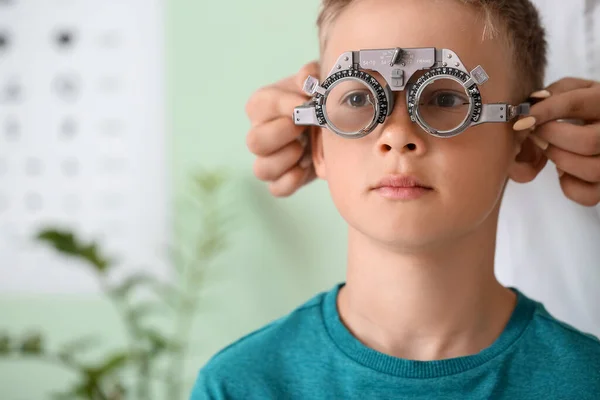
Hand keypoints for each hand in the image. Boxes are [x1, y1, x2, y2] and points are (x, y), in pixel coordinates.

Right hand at [245, 62, 319, 196]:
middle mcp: (259, 134)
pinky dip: (292, 181)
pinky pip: (277, 189)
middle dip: (282, 134)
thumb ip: (311, 76)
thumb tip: (308, 80)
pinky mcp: (282, 181)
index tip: (306, 102)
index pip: (259, 105)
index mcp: (263, 107)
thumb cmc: (319, 99)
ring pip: (261, 169)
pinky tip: (307, 167)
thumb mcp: (317, 81)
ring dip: (287, 159)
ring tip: (305, 148)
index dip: (283, 105)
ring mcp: (268, 161)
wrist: (335, 126)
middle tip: (304, 126)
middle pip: (253, 142)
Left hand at [514, 78, 599, 205]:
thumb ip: (551, 94)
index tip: (522, 120)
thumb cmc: (580, 107)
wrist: (597, 127)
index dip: (545, 112)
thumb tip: (530, 107)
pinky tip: (564, 170)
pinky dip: (568, 185)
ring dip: (559, 160)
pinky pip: (587, 195)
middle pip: (588, 141)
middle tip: (537, 134)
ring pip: (591, 169)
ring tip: (550, 149)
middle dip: (552, 139)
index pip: (576, 103)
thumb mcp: (571, 91)